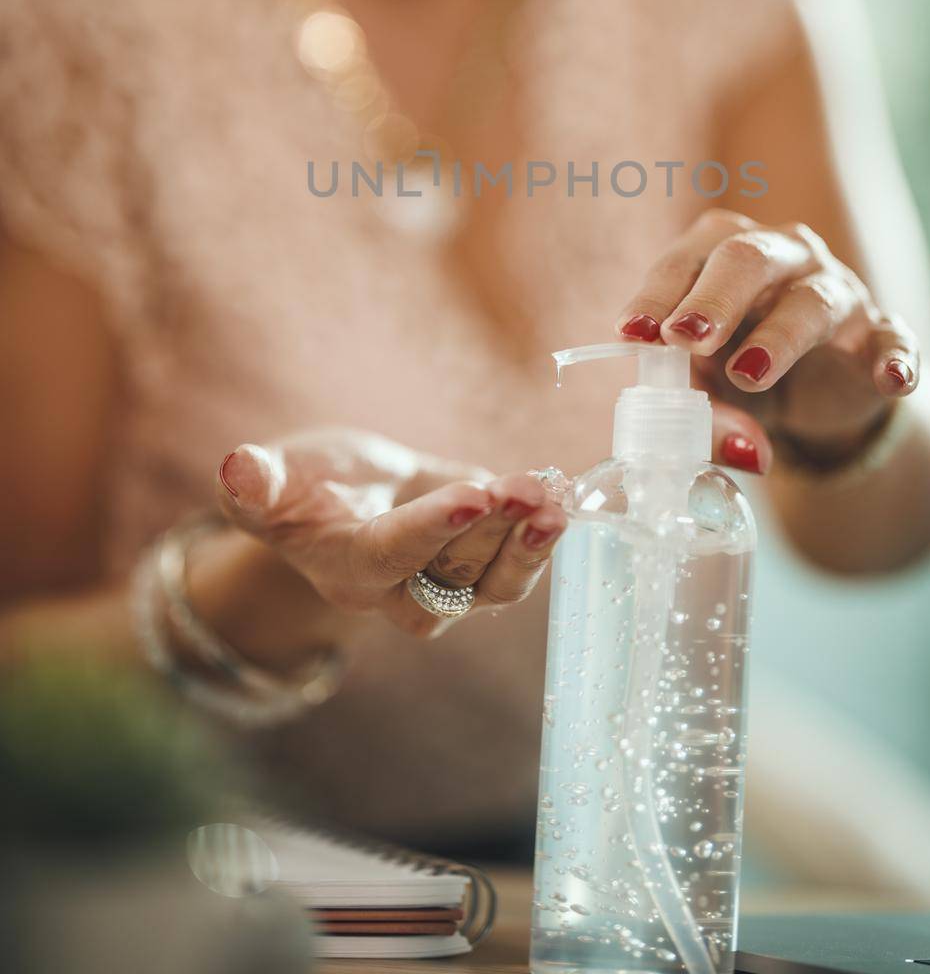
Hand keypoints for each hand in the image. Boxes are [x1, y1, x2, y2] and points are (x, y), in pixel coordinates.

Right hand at [215, 429, 566, 636]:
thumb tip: (237, 466)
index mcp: (342, 565)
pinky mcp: (479, 568)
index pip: (389, 554)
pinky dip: (542, 539)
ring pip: (491, 586)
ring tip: (553, 496)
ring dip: (528, 545)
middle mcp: (394, 592)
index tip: (475, 495)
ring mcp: (441, 585)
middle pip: (450, 578)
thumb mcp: (273, 475)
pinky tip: (562, 497)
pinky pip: (516, 570)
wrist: (340, 497)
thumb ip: (256, 481)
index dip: (432, 529)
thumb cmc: (299, 485)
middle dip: (492, 535)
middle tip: (528, 488)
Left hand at [615, 212, 918, 474]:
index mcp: (725, 251)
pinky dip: (895, 358)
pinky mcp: (881, 333)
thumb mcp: (708, 387)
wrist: (816, 390)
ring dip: (780, 335)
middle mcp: (784, 256)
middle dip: (714, 298)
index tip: (633, 332)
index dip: (657, 295)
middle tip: (685, 338)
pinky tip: (890, 379)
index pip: (686, 260)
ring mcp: (838, 292)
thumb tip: (740, 453)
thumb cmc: (739, 365)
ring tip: (748, 373)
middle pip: (748, 258)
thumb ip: (706, 411)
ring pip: (813, 300)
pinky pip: (894, 340)